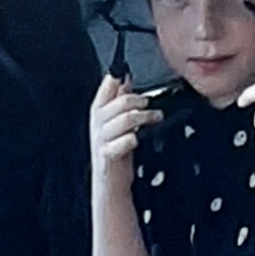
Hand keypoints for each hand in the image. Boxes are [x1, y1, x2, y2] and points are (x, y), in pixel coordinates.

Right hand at [89, 71, 148, 186]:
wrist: (110, 185)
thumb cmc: (116, 154)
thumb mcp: (118, 123)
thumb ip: (120, 100)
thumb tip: (126, 77)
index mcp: (99, 111)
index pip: (107, 85)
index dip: (118, 75)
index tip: (128, 71)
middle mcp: (98, 123)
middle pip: (119, 101)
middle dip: (137, 100)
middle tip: (149, 103)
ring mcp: (102, 139)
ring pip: (125, 118)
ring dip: (144, 117)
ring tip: (156, 118)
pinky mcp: (108, 155)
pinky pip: (126, 140)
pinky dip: (134, 138)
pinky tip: (140, 139)